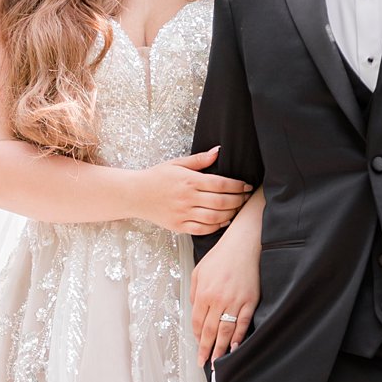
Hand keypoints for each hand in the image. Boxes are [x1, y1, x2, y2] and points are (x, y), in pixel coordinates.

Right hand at [135, 148, 251, 236]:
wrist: (135, 194)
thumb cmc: (157, 177)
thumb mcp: (177, 163)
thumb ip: (199, 159)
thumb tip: (218, 151)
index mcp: (188, 180)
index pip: (220, 184)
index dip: (237, 186)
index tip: (246, 186)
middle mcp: (187, 198)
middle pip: (221, 202)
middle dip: (238, 200)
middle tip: (245, 198)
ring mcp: (183, 213)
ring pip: (214, 217)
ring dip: (230, 214)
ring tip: (237, 209)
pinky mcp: (179, 226)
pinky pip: (202, 229)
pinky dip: (216, 226)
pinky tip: (223, 220)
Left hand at [190, 221, 260, 365]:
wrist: (244, 244)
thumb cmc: (221, 256)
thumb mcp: (199, 271)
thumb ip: (195, 293)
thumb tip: (195, 311)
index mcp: (204, 293)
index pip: (197, 322)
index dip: (196, 336)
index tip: (197, 346)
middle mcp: (218, 300)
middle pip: (210, 331)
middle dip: (205, 349)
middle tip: (203, 363)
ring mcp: (236, 301)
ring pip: (226, 331)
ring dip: (220, 349)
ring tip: (216, 362)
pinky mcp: (250, 301)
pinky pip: (243, 323)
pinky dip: (239, 337)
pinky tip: (235, 348)